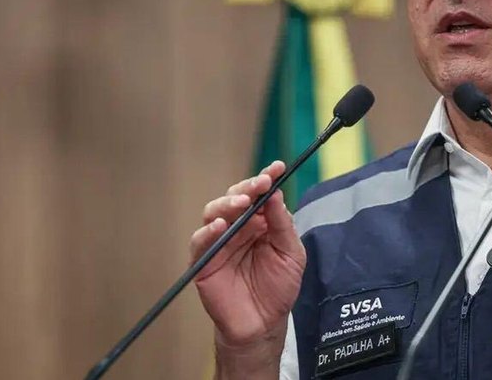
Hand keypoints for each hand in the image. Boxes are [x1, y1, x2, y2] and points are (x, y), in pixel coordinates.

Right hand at [190, 161, 306, 348]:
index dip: (266, 179)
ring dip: (227, 204)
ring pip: (214, 212)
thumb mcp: (291, 254)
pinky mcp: (204, 260)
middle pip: (234, 197)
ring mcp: (219, 242)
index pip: (259, 194)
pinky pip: (200, 240)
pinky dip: (208, 231)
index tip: (277, 168)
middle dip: (247, 187)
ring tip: (242, 202)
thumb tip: (276, 194)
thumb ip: (283, 225)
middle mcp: (238, 227)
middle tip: (259, 185)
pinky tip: (221, 226)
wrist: (264, 324)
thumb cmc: (279, 288)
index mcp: (260, 222)